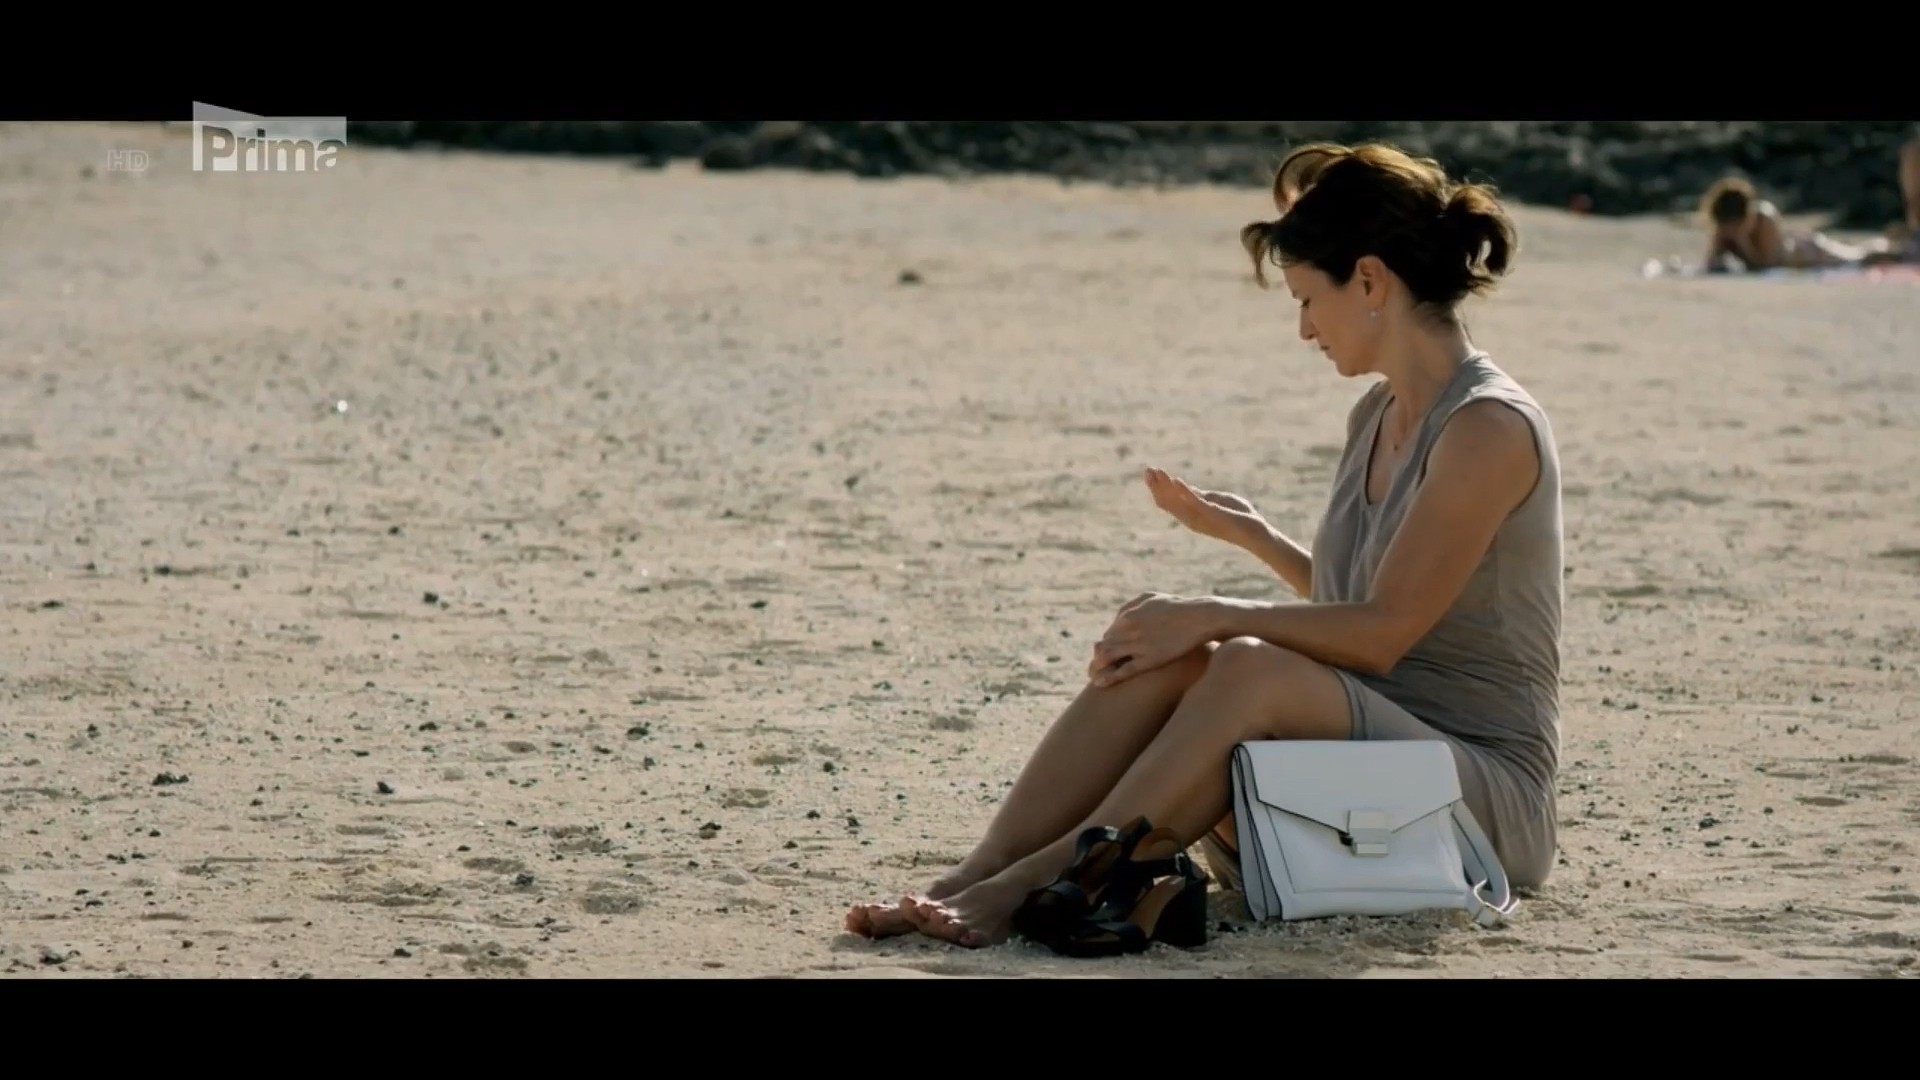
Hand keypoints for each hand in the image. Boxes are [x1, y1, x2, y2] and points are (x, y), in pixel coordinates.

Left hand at [1088, 592, 1219, 687]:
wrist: (1200, 618)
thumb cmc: (1176, 607)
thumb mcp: (1150, 598)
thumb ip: (1130, 606)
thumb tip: (1117, 619)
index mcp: (1128, 616)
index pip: (1108, 635)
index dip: (1104, 646)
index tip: (1105, 656)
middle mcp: (1130, 630)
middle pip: (1104, 647)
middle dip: (1097, 659)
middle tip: (1094, 669)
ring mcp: (1139, 645)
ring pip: (1108, 658)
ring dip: (1096, 668)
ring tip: (1092, 677)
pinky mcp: (1150, 659)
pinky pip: (1123, 670)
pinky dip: (1109, 677)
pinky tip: (1099, 684)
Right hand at [1144, 467, 1265, 545]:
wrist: (1258, 532)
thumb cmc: (1239, 517)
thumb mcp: (1215, 501)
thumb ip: (1199, 495)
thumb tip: (1182, 486)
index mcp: (1191, 516)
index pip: (1168, 503)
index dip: (1157, 488)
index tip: (1150, 472)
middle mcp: (1193, 519)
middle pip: (1168, 503)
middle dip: (1157, 486)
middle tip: (1147, 470)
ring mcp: (1203, 518)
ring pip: (1178, 503)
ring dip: (1167, 486)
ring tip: (1158, 471)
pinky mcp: (1216, 515)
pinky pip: (1197, 504)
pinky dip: (1185, 492)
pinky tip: (1177, 480)